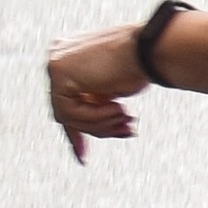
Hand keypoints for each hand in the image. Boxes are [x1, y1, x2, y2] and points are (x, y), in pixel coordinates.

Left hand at [47, 25, 145, 160]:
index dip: (77, 131)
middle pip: (67, 110)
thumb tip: (88, 130)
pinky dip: (95, 116)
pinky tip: (117, 109)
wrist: (151, 49)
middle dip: (96, 127)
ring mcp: (56, 64)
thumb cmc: (142, 65)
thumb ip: (95, 104)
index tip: (83, 158)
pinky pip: (69, 110)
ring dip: (99, 123)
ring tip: (125, 118)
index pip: (67, 101)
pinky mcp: (59, 71)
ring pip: (67, 115)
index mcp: (72, 60)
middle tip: (126, 131)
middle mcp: (59, 58)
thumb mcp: (114, 91)